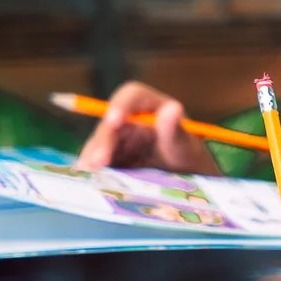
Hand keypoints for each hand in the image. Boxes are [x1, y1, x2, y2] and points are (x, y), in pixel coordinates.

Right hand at [75, 81, 218, 172]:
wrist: (189, 185)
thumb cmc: (190, 160)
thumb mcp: (187, 149)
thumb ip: (176, 132)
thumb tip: (172, 108)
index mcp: (151, 107)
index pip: (132, 95)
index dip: (120, 105)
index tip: (114, 121)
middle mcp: (129, 121)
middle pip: (109, 125)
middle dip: (102, 142)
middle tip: (98, 162)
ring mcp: (117, 141)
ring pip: (97, 146)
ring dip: (91, 160)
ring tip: (89, 176)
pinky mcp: (109, 161)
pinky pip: (96, 165)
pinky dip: (92, 174)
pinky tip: (91, 185)